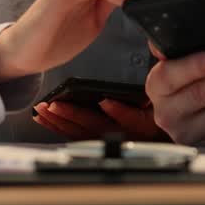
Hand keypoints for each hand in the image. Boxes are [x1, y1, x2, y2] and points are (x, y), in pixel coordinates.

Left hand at [32, 99, 162, 140]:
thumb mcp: (160, 100)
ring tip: (43, 111)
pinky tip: (45, 119)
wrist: (157, 139)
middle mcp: (123, 136)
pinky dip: (57, 128)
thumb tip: (151, 62)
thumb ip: (153, 86)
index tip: (104, 100)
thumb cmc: (156, 114)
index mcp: (142, 125)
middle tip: (55, 105)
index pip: (130, 118)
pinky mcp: (95, 142)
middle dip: (73, 115)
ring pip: (80, 134)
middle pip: (96, 126)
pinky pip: (72, 137)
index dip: (117, 110)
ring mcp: (107, 141)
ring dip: (59, 122)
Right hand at [145, 44, 204, 145]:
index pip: (168, 76)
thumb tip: (186, 32)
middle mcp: (168, 113)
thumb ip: (184, 46)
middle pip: (200, 96)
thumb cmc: (197, 76)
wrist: (202, 112)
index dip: (190, 67)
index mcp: (158, 86)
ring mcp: (190, 134)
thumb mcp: (186, 60)